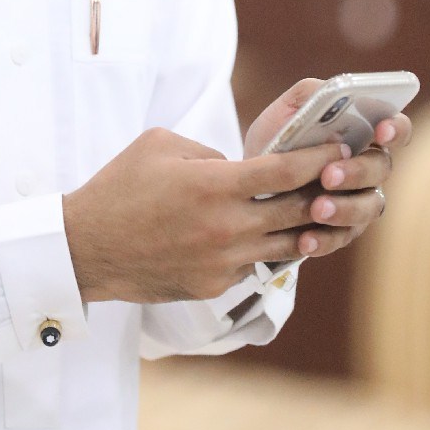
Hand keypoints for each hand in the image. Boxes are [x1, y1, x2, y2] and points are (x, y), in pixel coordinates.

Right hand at [61, 124, 352, 303]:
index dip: (319, 160)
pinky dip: (263, 249)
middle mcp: (226, 227)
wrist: (86, 248)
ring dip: (305, 227)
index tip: (338, 150)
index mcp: (214, 185)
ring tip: (318, 210)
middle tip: (342, 180)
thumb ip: (210, 151)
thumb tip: (241, 166)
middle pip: (299, 212)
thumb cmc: (120, 187)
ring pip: (285, 246)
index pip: (286, 173)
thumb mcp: (160, 144)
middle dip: (326, 193)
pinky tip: (267, 236)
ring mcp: (222, 262)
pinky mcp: (214, 286)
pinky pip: (253, 265)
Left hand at [242, 76, 414, 259]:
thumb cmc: (276, 140)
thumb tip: (334, 93)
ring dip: (345, 209)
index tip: (381, 129)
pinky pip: (341, 238)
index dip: (396, 128)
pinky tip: (305, 240)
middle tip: (328, 175)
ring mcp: (359, 201)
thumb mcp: (285, 112)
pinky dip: (324, 240)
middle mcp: (368, 168)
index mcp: (363, 134)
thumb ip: (310, 95)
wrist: (246, 181)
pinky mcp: (340, 231)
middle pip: (381, 168)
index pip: (396, 128)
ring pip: (369, 207)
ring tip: (316, 209)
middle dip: (357, 171)